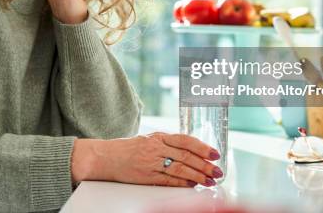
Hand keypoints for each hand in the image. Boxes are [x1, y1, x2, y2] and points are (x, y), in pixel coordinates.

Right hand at [71, 133, 222, 186]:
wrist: (105, 157)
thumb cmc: (127, 149)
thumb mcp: (148, 139)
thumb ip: (167, 143)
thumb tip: (191, 151)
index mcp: (158, 136)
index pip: (185, 140)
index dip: (202, 147)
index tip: (215, 153)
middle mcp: (156, 148)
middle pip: (186, 156)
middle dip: (205, 164)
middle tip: (218, 171)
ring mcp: (151, 162)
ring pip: (180, 168)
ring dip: (198, 175)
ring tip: (209, 180)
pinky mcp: (146, 177)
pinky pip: (168, 180)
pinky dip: (182, 183)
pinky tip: (192, 185)